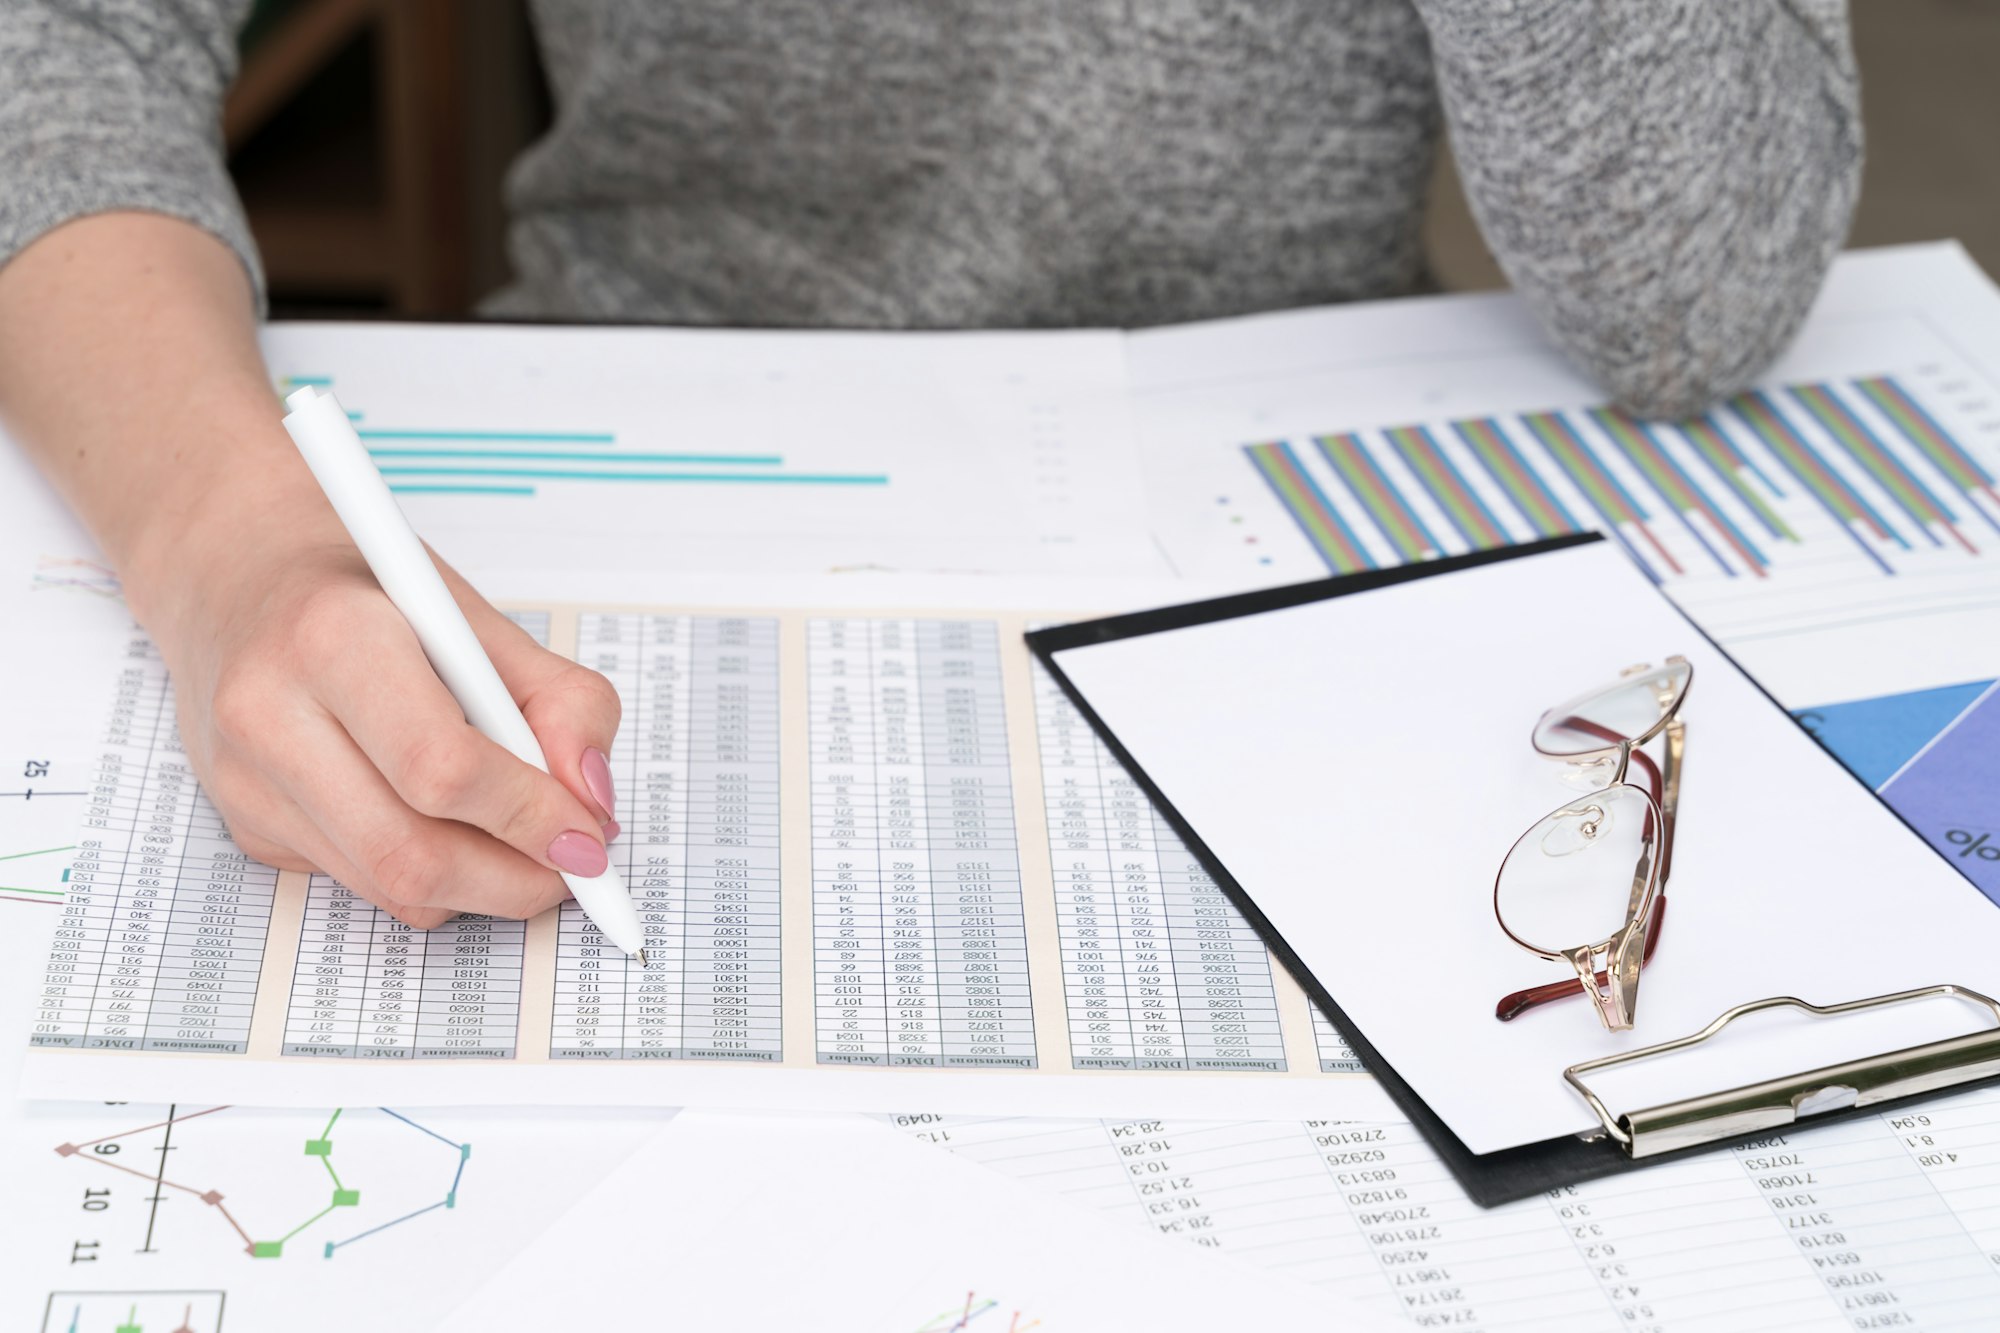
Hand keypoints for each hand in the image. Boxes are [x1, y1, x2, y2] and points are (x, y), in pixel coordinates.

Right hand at [132, 492, 621, 927]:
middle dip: (515, 880)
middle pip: (411, 853)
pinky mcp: (245, 825)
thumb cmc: (364, 591)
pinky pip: (361, 882)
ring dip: (481, 888)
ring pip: (388, 886)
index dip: (531, 816)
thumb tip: (593, 801)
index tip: (589, 834)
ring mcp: (246, 780)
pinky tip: (446, 824)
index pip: (444, 769)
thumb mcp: (476, 616)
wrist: (235, 574)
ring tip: (524, 846)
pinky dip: (428, 876)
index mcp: (334, 638)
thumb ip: (559, 701)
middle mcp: (270, 714)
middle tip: (574, 867)